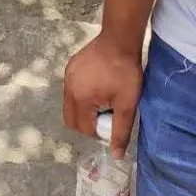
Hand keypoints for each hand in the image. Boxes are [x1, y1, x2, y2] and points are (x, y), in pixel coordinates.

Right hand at [62, 30, 143, 158]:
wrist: (119, 39)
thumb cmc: (125, 72)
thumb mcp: (127, 104)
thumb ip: (120, 131)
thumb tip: (116, 156)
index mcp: (81, 99)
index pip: (84, 129)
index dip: (99, 131)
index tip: (113, 121)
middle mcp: (68, 88)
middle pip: (71, 120)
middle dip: (87, 124)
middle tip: (106, 115)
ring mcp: (67, 76)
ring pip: (70, 105)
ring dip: (84, 110)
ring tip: (104, 100)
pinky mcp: (70, 67)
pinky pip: (71, 90)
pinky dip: (81, 96)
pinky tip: (98, 87)